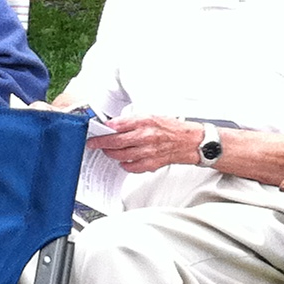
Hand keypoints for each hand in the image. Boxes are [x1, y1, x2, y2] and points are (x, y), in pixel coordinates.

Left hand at [91, 114, 209, 172]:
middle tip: (93, 144)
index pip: (118, 125)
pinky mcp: (151, 163)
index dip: (104, 129)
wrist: (189, 141)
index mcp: (145, 121)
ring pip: (121, 155)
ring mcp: (148, 151)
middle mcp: (146, 136)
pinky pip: (132, 167)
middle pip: (116, 142)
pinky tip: (123, 161)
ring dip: (111, 154)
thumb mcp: (151, 116)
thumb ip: (132, 121)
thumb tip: (114, 126)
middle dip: (101, 143)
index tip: (96, 132)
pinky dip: (125, 164)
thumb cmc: (171, 128)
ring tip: (108, 151)